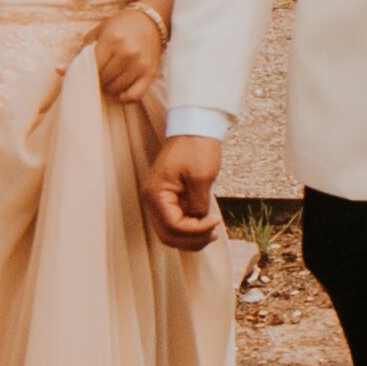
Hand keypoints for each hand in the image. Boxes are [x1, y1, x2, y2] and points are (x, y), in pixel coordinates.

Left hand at [86, 2, 167, 115]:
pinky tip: (121, 92)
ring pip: (116, 89)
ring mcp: (139, 63)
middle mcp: (127, 52)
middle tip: (98, 76)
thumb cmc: (120, 26)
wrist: (150, 21)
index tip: (86, 72)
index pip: (92, 68)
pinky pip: (135, 95)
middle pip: (103, 80)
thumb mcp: (99, 32)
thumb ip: (81, 52)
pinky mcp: (150, 72)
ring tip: (109, 80)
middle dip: (97, 81)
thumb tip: (59, 71)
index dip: (86, 73)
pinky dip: (125, 98)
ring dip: (109, 88)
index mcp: (112, 40)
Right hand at [143, 133, 224, 248]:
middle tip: (213, 235)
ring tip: (210, 233)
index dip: (195, 231)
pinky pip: (173, 220)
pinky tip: (204, 225)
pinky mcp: (166, 196)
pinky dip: (187, 227)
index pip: (172, 226)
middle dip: (191, 239)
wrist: (194, 126)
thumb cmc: (197, 147)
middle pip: (167, 234)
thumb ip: (198, 204)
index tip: (214, 222)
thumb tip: (199, 222)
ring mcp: (157, 198)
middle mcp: (151, 198)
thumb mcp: (202, 177)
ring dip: (189, 237)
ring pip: (169, 231)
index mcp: (156, 193)